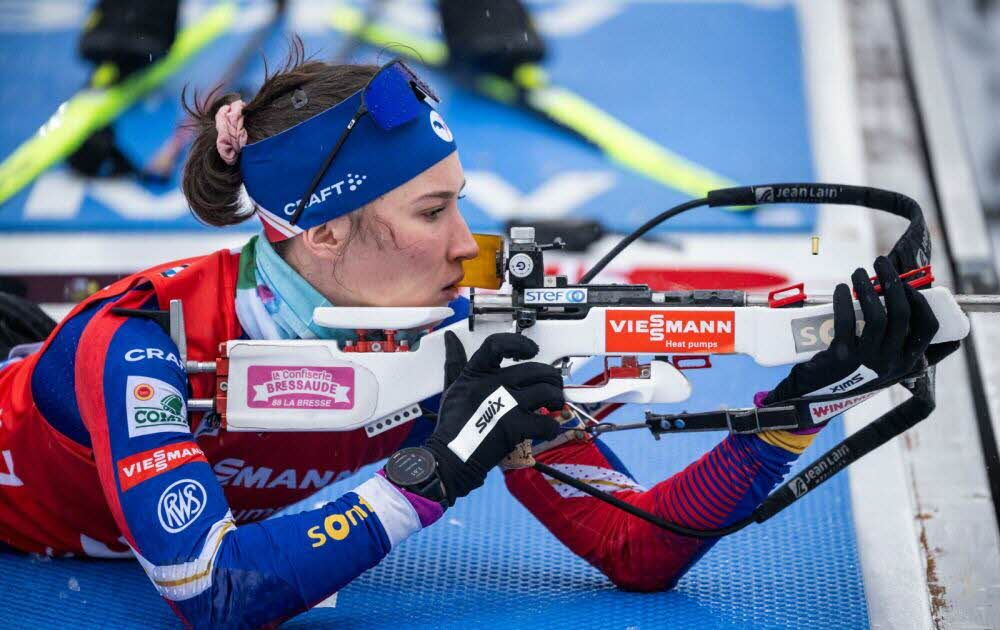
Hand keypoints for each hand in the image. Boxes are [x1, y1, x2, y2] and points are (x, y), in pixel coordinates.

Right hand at [426, 332, 562, 503]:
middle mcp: (493, 385)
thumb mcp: (453, 386)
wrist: (452, 456)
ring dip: (556, 398)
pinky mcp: (515, 428)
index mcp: (477, 373)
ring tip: (554, 404)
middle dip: (550, 376)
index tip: (530, 350)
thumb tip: (452, 339)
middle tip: (552, 384)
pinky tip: (545, 428)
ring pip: (547, 391)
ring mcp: (506, 406)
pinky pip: (547, 422)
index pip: (498, 344)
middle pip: (535, 369)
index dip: (519, 343)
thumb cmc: (454, 423)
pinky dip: (551, 426)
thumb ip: (455, 361)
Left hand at [763, 257, 942, 421]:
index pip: (928, 326)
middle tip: (880, 262)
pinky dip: (843, 300)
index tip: (906, 282)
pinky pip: (847, 321)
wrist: (814, 400)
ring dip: (867, 287)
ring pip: (877, 315)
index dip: (919, 300)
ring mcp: (867, 359)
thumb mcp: (881, 365)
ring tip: (857, 272)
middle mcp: (892, 362)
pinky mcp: (842, 356)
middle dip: (893, 282)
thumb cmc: (849, 375)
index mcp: (907, 361)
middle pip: (902, 313)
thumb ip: (894, 343)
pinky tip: (839, 289)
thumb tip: (900, 302)